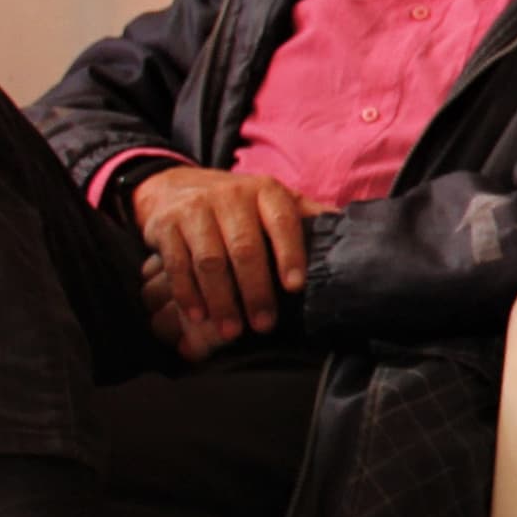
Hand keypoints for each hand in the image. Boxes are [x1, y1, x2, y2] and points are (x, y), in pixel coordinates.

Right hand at [128, 165, 308, 351]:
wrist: (176, 186)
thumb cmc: (239, 205)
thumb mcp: (275, 201)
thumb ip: (308, 215)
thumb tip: (350, 234)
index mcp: (265, 191)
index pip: (282, 222)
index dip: (290, 254)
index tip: (296, 287)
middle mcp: (230, 196)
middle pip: (245, 248)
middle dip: (255, 291)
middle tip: (264, 325)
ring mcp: (195, 209)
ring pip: (210, 260)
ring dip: (221, 300)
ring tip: (232, 331)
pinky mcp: (166, 226)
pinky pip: (177, 264)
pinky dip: (188, 293)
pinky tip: (199, 316)